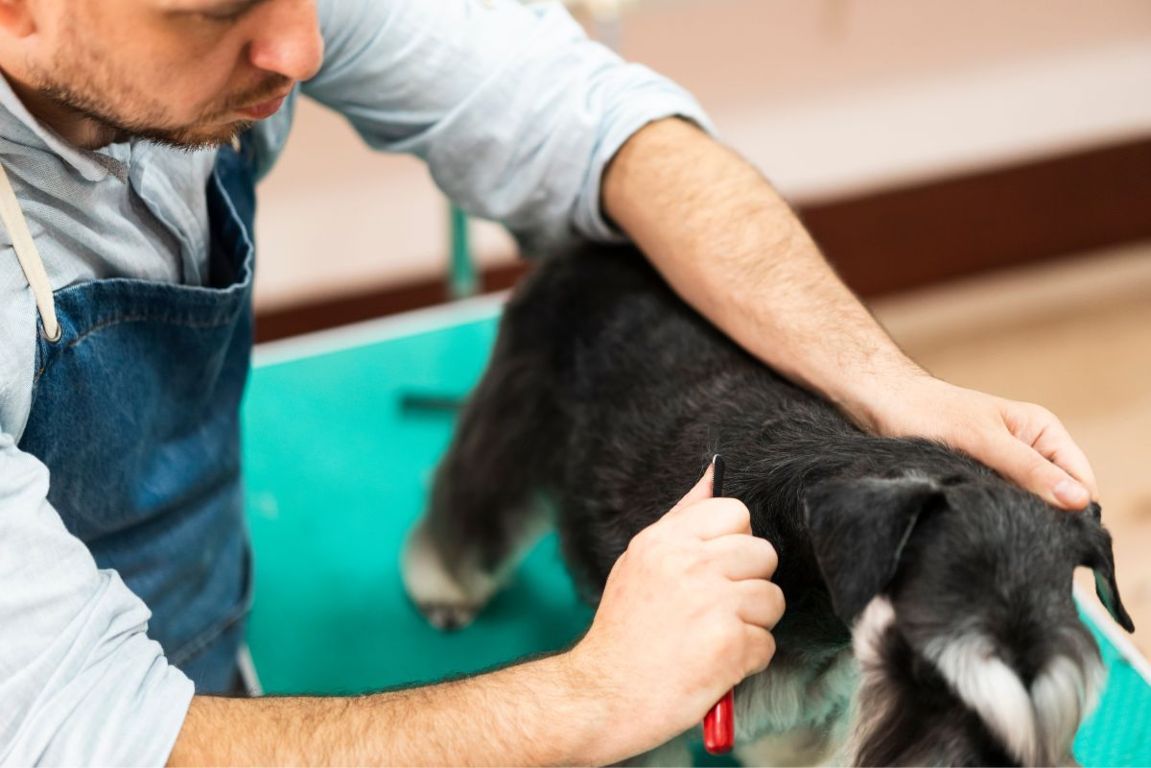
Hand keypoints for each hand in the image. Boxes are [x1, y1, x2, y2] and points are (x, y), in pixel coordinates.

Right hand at [564, 463, 783, 759]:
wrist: (602, 696)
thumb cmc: (624, 631)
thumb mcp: (641, 561)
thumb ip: (682, 518)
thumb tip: (714, 472)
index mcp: (665, 540)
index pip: (736, 511)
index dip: (735, 542)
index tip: (715, 569)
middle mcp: (689, 564)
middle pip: (764, 553)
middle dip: (750, 584)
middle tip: (716, 609)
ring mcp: (711, 603)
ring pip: (772, 599)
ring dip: (752, 625)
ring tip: (714, 638)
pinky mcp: (729, 644)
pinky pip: (767, 643)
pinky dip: (747, 661)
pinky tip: (714, 665)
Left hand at [853, 373, 1096, 508]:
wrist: (881, 401)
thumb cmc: (929, 410)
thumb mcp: (983, 441)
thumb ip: (1029, 470)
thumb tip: (1078, 500)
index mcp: (1043, 433)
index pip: (1081, 481)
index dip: (1075, 510)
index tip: (1057, 536)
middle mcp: (1030, 451)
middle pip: (1056, 498)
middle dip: (1043, 518)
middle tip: (1016, 531)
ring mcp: (1005, 468)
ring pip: (1026, 506)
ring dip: (1014, 517)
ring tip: (992, 524)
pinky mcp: (979, 480)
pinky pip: (998, 506)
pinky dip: (991, 515)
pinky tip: (976, 522)